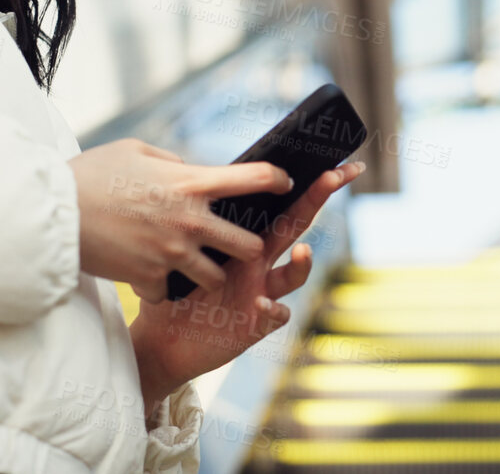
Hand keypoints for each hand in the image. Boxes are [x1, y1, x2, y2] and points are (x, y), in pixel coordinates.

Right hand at [66, 138, 292, 301]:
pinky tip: (149, 277)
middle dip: (247, 246)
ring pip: (216, 277)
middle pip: (248, 244)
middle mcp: (190, 221)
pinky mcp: (149, 280)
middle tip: (236, 243)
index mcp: (191, 183)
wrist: (50, 214)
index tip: (284, 183)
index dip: (277, 179)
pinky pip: (169, 292)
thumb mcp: (135, 150)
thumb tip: (188, 169)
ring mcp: (171, 254)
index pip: (254, 178)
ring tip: (193, 265)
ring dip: (209, 272)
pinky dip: (162, 287)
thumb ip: (172, 162)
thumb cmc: (90, 174)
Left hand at [127, 160, 365, 423]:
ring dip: (302, 264)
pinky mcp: (254, 325)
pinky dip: (273, 310)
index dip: (304, 182)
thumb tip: (182, 167)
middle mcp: (260, 263)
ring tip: (303, 252)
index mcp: (245, 239)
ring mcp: (262, 293)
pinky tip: (264, 304)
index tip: (330, 159)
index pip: (279, 204)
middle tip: (337, 174)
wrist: (162, 340)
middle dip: (318, 198)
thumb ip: (193, 216)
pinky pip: (273, 316)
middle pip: (295, 226)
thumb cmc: (173, 291)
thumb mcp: (184, 247)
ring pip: (292, 276)